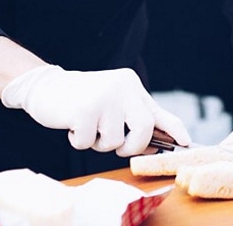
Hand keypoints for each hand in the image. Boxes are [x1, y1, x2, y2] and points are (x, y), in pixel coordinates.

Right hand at [1, 65, 190, 156]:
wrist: (46, 87)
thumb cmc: (83, 101)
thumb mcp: (114, 104)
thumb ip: (133, 120)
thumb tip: (155, 145)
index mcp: (132, 86)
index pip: (159, 112)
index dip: (175, 129)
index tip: (186, 143)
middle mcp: (122, 88)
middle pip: (144, 128)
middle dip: (132, 146)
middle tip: (116, 145)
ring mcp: (104, 97)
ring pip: (114, 141)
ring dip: (98, 143)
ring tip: (87, 126)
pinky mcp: (84, 109)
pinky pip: (88, 143)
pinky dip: (79, 141)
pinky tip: (73, 125)